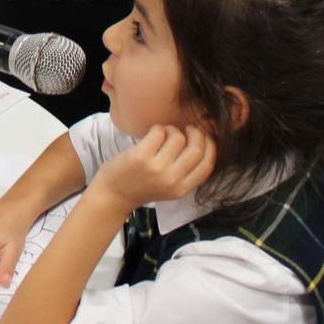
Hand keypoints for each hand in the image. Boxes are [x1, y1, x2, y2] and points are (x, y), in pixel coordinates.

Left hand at [90, 125, 216, 213]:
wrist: (113, 195)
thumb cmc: (142, 187)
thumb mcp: (170, 187)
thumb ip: (185, 173)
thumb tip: (202, 143)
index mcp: (182, 189)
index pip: (207, 165)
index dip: (211, 147)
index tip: (206, 137)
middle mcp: (172, 180)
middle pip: (196, 149)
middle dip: (195, 133)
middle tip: (188, 129)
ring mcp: (157, 168)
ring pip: (178, 137)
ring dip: (172, 130)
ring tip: (164, 134)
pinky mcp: (141, 156)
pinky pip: (158, 132)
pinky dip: (157, 128)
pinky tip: (152, 134)